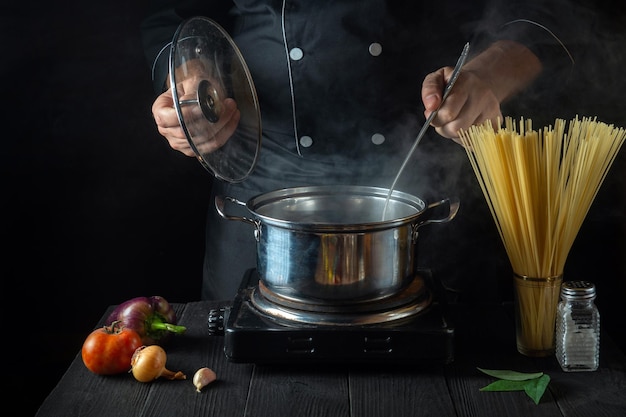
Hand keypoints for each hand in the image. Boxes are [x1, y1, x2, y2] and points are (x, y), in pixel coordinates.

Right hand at [151, 76, 239, 156]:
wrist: (195, 94)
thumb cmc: (191, 87)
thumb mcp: (190, 82)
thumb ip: (192, 91)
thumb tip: (193, 103)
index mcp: (160, 111)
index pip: (169, 118)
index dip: (187, 114)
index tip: (204, 107)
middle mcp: (166, 130)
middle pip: (188, 132)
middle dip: (212, 120)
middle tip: (229, 105)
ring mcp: (178, 142)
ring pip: (202, 141)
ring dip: (222, 126)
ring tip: (233, 110)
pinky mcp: (192, 149)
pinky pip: (210, 146)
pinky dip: (224, 134)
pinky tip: (232, 121)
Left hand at [421, 40, 541, 144]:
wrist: (481, 83)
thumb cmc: (455, 83)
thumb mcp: (439, 77)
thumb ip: (430, 89)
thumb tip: (431, 107)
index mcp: (466, 83)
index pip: (448, 113)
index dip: (436, 119)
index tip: (433, 115)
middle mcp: (483, 97)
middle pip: (456, 129)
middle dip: (443, 128)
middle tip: (443, 120)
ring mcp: (492, 111)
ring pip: (465, 137)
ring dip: (454, 133)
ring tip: (455, 120)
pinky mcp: (497, 123)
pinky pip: (474, 142)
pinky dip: (465, 138)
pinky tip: (465, 126)